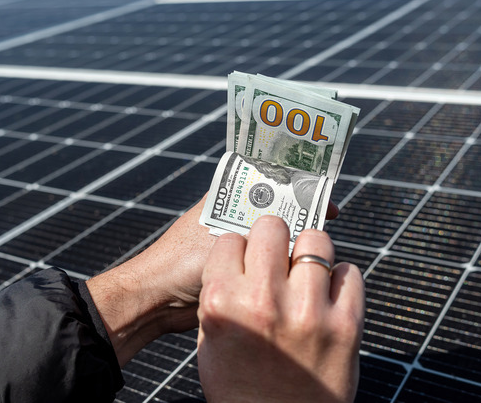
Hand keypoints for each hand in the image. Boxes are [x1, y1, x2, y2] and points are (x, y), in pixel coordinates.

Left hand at [87, 196, 341, 366]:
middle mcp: (229, 217)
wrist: (155, 301)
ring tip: (314, 248)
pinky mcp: (234, 271)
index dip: (295, 184)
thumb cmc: (178, 264)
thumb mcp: (222, 239)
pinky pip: (265, 263)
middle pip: (274, 209)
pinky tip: (297, 271)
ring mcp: (232, 244)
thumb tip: (295, 226)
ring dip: (290, 243)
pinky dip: (280, 265)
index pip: (266, 180)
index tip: (320, 194)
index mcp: (222, 198)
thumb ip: (254, 232)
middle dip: (298, 215)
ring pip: (271, 238)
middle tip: (325, 222)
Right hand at [197, 216, 364, 402]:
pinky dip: (340, 280)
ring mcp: (308, 311)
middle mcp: (263, 301)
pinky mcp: (346, 325)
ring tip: (306, 273)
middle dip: (274, 238)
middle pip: (272, 227)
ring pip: (316, 241)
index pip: (230, 239)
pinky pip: (349, 272)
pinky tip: (328, 296)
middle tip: (277, 257)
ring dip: (310, 253)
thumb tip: (244, 254)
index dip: (240, 249)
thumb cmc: (239, 385)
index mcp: (222, 301)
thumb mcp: (212, 336)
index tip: (246, 260)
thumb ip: (224, 291)